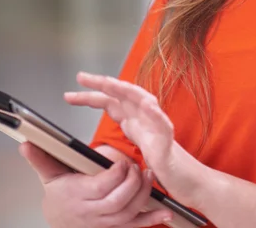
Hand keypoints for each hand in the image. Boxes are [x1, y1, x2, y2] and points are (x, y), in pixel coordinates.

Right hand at [19, 142, 172, 226]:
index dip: (115, 173)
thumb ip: (41, 158)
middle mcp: (93, 212)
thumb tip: (27, 144)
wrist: (59, 221)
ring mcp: (106, 223)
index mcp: (79, 195)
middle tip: (138, 166)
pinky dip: (152, 219)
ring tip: (150, 176)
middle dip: (132, 183)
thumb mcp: (50, 175)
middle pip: (118, 201)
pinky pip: (136, 226)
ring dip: (144, 196)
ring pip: (129, 213)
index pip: (101, 186)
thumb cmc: (59, 195)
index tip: (122, 161)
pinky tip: (165, 210)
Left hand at [65, 72, 207, 208]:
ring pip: (142, 100)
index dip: (90, 95)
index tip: (70, 94)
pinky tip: (149, 106)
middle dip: (101, 83)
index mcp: (134, 117)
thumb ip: (126, 121)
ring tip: (110, 83)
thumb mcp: (136, 138)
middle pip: (122, 94)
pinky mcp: (168, 140)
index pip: (110, 100)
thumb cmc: (161, 159)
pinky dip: (156, 114)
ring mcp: (157, 126)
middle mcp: (145, 115)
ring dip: (126, 90)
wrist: (185, 178)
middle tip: (81, 77)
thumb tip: (109, 107)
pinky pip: (163, 124)